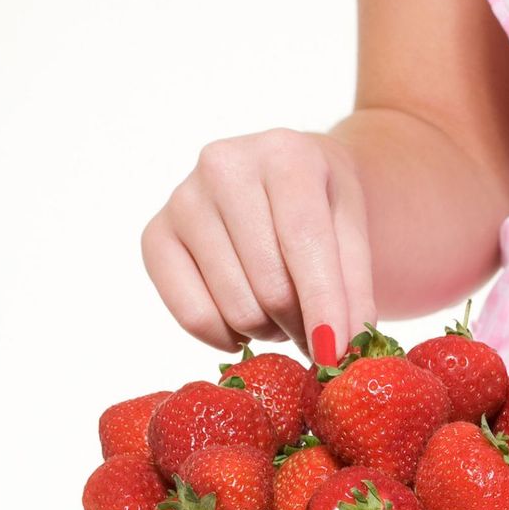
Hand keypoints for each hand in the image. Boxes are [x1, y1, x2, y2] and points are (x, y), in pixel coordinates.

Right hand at [141, 128, 375, 363]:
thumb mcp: (354, 232)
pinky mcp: (154, 236)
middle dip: (300, 323)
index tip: (337, 355)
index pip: (304, 243)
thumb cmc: (323, 206)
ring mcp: (182, 199)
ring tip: (281, 309)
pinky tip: (243, 321)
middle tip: (313, 325)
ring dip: (269, 330)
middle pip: (270, 286)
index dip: (324, 306)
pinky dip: (227, 337)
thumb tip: (339, 355)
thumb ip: (354, 290)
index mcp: (283, 154)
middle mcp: (224, 166)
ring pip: (236, 308)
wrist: (284, 178)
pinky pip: (192, 316)